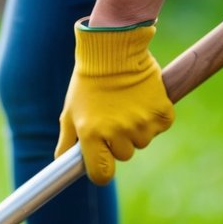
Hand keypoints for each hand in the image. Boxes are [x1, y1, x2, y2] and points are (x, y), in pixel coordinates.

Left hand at [55, 22, 173, 185]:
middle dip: (119, 141)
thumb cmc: (88, 83)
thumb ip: (66, 141)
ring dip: (137, 129)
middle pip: (124, 155)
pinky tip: (144, 100)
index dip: (102, 171)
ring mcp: (141, 123)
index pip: (101, 173)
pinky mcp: (161, 112)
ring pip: (142, 141)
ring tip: (127, 105)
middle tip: (114, 116)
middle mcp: (117, 132)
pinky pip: (161, 126)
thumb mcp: (70, 111)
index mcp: (91, 134)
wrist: (114, 50)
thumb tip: (61, 163)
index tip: (103, 163)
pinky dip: (155, 117)